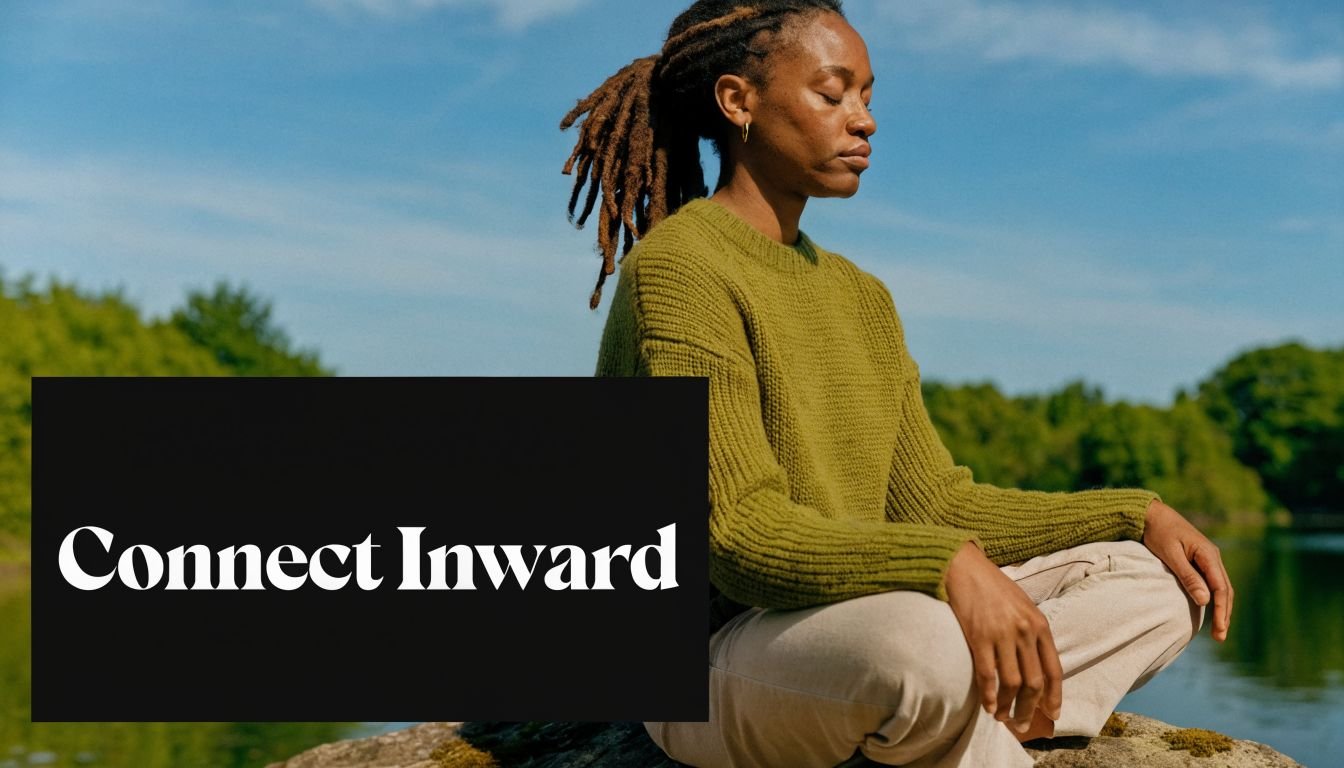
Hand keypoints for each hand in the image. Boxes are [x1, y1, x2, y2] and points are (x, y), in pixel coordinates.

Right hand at [945, 541, 1061, 735]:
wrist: (964, 566)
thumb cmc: (992, 586)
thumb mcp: (1022, 605)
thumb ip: (1031, 632)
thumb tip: (1034, 665)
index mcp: (1040, 624)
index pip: (1053, 670)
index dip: (1054, 696)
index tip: (1052, 714)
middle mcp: (1025, 631)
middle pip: (1034, 682)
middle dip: (1030, 709)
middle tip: (1023, 724)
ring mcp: (1002, 634)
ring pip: (1012, 683)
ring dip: (1008, 706)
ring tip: (1002, 717)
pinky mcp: (979, 636)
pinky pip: (988, 675)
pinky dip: (989, 695)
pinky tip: (987, 706)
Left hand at [1142, 499, 1233, 641]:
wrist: (1151, 514)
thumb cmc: (1158, 533)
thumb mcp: (1170, 554)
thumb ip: (1187, 576)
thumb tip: (1205, 601)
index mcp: (1208, 554)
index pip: (1221, 587)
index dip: (1221, 610)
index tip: (1221, 629)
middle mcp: (1213, 557)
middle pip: (1225, 590)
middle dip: (1225, 614)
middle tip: (1220, 637)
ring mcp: (1208, 559)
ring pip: (1220, 588)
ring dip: (1221, 608)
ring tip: (1218, 631)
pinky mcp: (1200, 561)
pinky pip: (1211, 583)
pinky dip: (1213, 599)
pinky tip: (1209, 612)